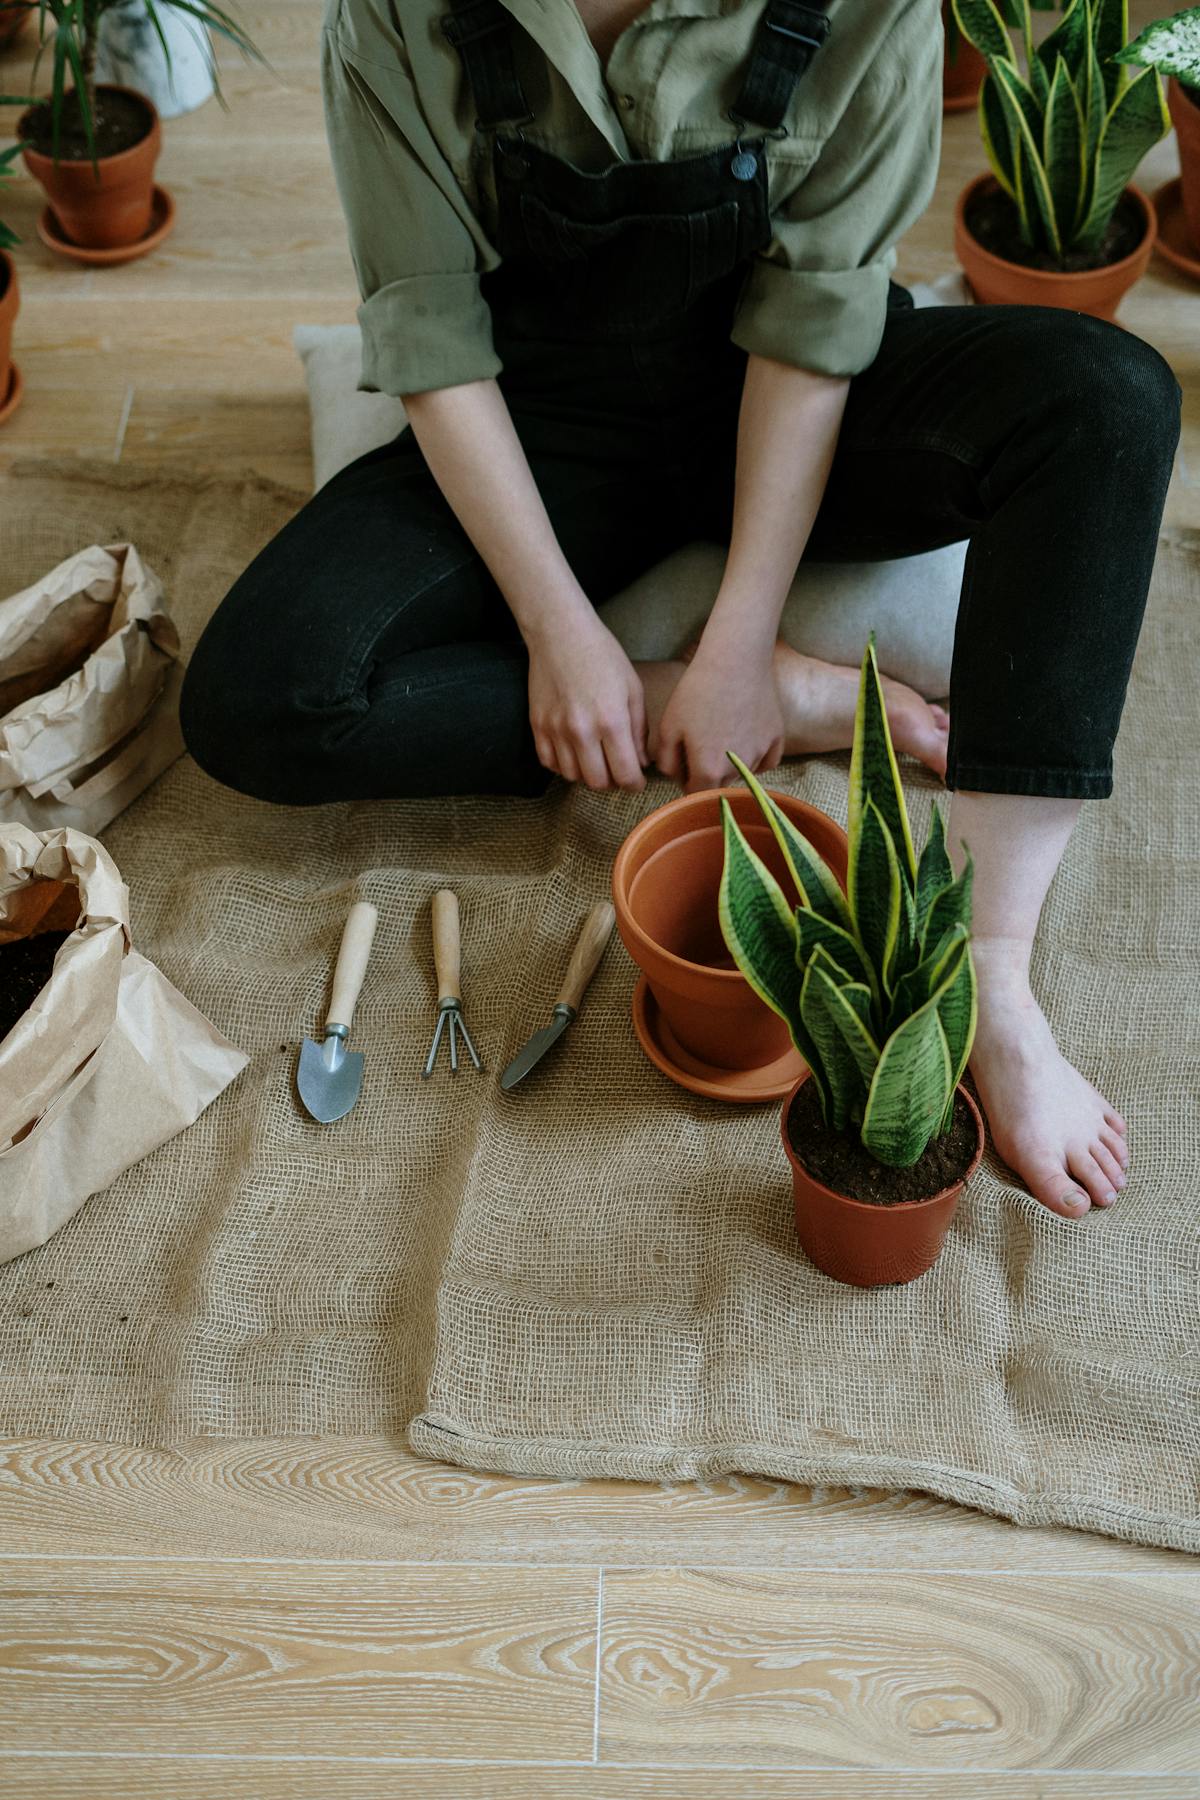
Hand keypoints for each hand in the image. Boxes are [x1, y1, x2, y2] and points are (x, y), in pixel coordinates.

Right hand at [527, 613, 647, 790]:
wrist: (561, 633)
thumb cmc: (603, 656)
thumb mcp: (633, 688)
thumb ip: (639, 730)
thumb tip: (641, 762)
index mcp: (612, 720)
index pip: (625, 774)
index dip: (635, 784)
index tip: (636, 780)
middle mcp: (582, 730)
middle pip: (597, 782)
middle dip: (612, 782)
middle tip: (617, 771)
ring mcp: (555, 729)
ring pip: (572, 776)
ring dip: (587, 774)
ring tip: (596, 759)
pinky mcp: (537, 725)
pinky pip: (549, 762)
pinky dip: (563, 765)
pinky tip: (574, 753)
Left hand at [654, 643, 784, 792]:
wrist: (734, 660)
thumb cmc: (697, 691)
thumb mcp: (668, 727)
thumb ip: (667, 762)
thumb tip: (676, 778)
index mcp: (708, 770)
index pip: (695, 794)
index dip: (686, 781)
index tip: (684, 766)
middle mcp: (738, 770)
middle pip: (720, 786)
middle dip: (708, 775)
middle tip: (701, 747)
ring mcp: (761, 755)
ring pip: (742, 773)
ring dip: (731, 765)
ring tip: (723, 733)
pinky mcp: (777, 740)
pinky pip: (766, 762)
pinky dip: (755, 757)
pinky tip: (745, 739)